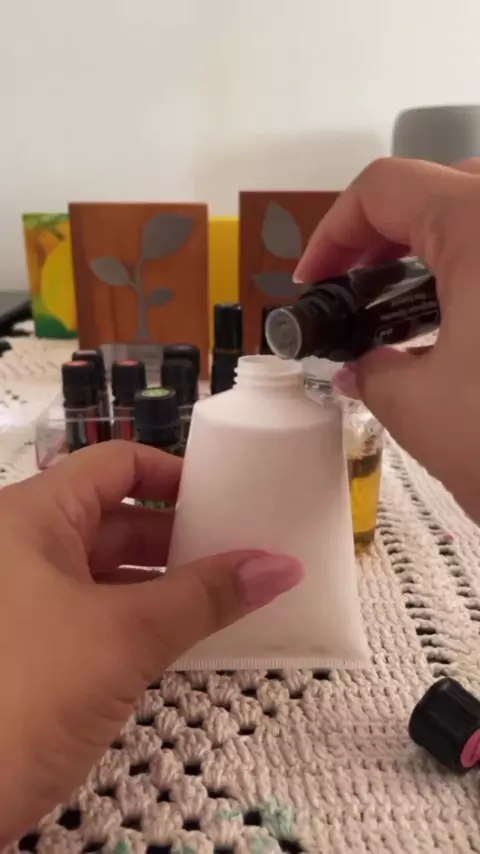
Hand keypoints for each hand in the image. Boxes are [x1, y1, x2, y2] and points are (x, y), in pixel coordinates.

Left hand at [0, 441, 301, 843]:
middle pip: (116, 517)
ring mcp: (27, 600)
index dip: (174, 474)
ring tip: (231, 592)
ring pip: (109, 570)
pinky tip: (189, 633)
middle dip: (181, 534)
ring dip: (167, 581)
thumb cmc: (27, 692)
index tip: (229, 502)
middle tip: (244, 551)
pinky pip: (99, 612)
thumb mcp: (124, 636)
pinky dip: (143, 618)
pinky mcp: (34, 647)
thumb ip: (205, 596)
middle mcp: (24, 548)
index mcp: (32, 516)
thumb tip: (281, 566)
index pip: (115, 464)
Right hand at [294, 156, 479, 520]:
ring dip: (437, 256)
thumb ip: (372, 374)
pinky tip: (464, 330)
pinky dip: (478, 281)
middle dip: (386, 237)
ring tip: (406, 315)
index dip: (333, 231)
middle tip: (358, 291)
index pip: (385, 188)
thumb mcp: (421, 410)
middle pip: (441, 189)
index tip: (316, 280)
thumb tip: (360, 368)